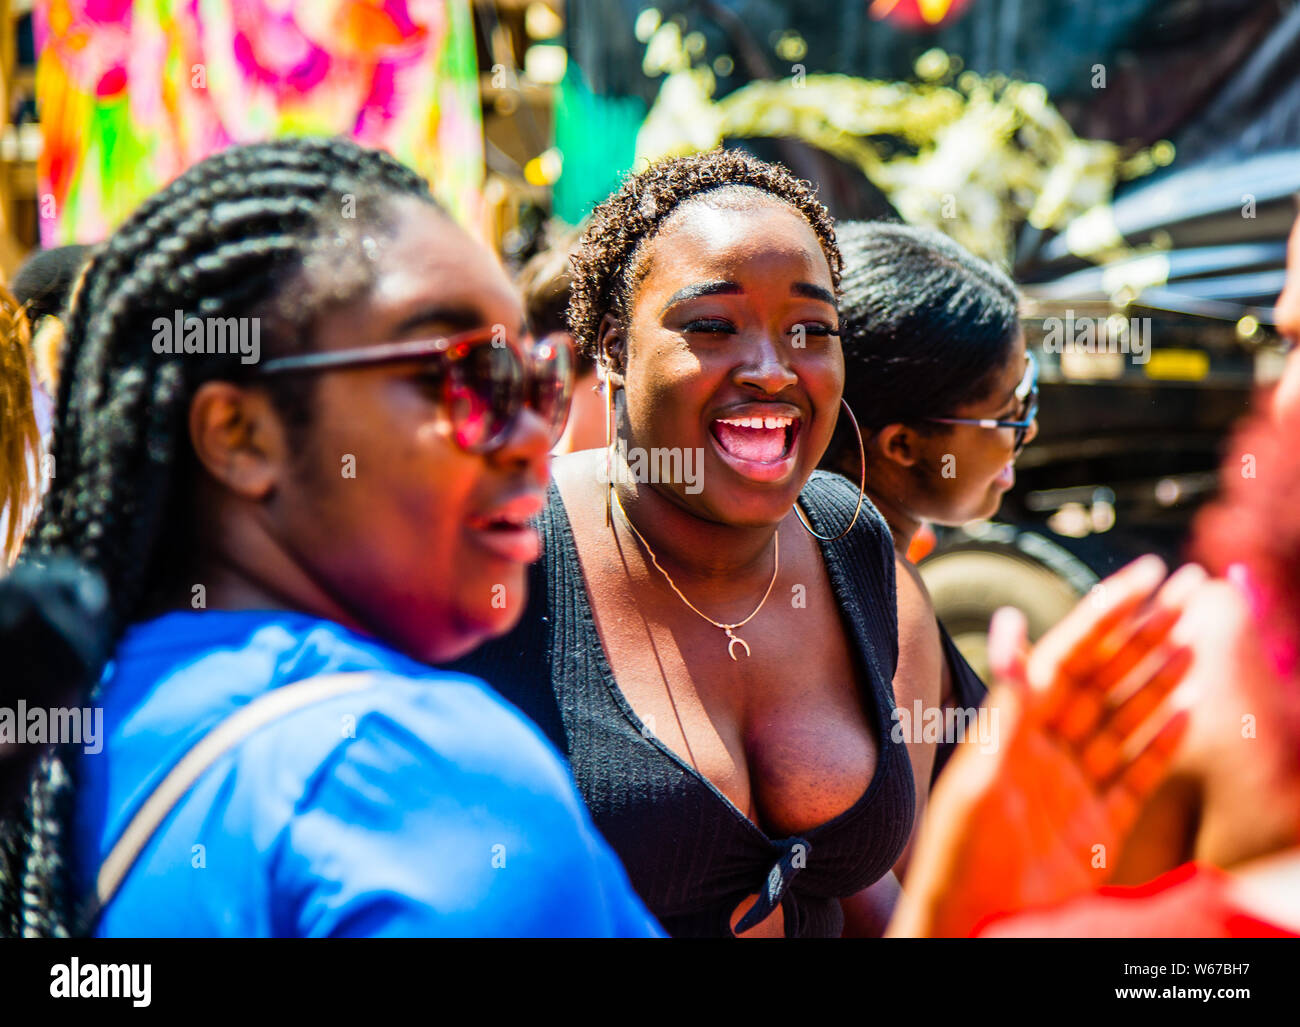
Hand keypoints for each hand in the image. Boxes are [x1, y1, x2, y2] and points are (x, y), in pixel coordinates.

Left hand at [888, 556, 1201, 936]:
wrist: (970, 927)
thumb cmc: (961, 855)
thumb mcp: (984, 773)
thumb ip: (1009, 700)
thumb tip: (1011, 622)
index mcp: (1017, 727)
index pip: (1071, 655)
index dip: (1109, 613)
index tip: (1147, 575)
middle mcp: (1047, 749)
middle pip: (1106, 680)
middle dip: (1146, 635)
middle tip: (1188, 591)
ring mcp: (1074, 786)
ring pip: (1125, 721)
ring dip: (1158, 682)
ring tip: (1193, 642)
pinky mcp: (1095, 827)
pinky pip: (1134, 777)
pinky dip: (1158, 745)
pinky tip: (1185, 714)